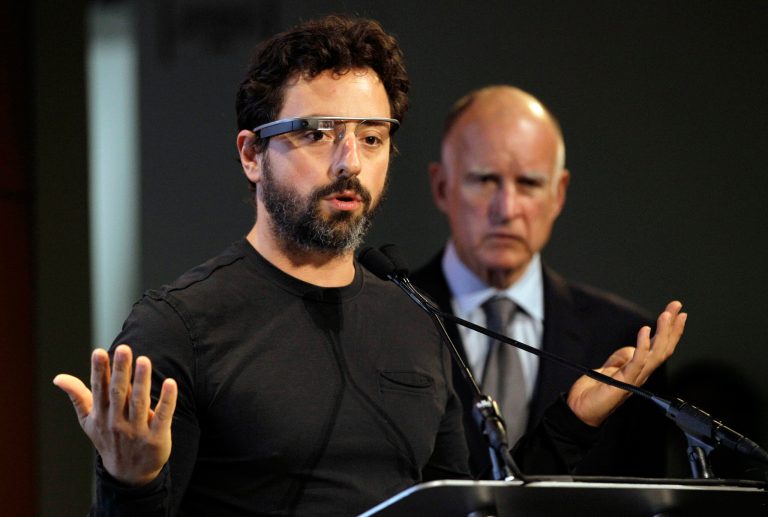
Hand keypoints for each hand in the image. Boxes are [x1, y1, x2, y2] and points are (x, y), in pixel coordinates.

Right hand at [53, 344, 176, 485]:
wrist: (129, 474)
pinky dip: (167, 401)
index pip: (99, 389)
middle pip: (119, 393)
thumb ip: (77, 396)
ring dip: (142, 381)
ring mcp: (137, 430)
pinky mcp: (156, 438)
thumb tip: (58, 378)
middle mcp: (117, 421)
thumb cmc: (108, 439)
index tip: (99, 352)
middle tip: (124, 349)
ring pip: (139, 402)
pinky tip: (171, 383)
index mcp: (102, 414)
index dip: (99, 371)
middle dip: (121, 371)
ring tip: (144, 360)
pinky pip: (163, 417)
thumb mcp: (89, 420)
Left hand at [567, 300, 686, 426]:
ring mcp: (634, 377)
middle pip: (664, 347)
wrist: (581, 409)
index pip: (660, 347)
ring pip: (656, 353)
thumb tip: (633, 347)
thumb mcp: (610, 368)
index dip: (670, 330)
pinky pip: (637, 362)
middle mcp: (641, 373)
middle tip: (677, 306)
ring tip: (666, 314)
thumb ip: (622, 358)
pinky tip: (645, 331)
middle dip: (672, 326)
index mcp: (640, 369)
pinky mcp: (624, 381)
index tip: (675, 312)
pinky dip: (642, 345)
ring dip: (663, 332)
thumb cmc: (594, 391)